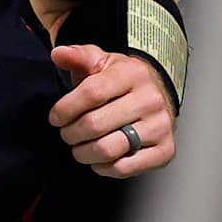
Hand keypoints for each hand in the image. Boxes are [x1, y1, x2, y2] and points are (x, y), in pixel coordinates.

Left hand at [49, 43, 176, 177]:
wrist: (157, 94)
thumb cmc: (121, 80)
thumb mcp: (99, 61)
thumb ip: (77, 56)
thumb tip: (58, 53)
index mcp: (132, 74)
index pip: (91, 93)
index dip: (65, 109)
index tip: (55, 117)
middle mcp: (150, 100)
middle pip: (95, 124)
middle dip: (71, 133)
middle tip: (66, 133)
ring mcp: (160, 126)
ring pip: (108, 149)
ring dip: (83, 153)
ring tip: (78, 147)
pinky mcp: (165, 150)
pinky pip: (125, 168)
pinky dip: (104, 168)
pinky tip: (98, 159)